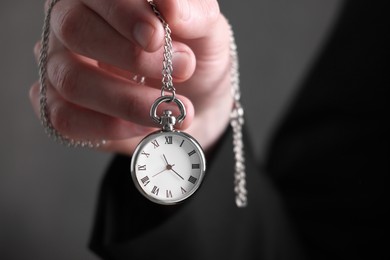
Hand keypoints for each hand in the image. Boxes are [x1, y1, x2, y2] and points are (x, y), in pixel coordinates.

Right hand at [29, 0, 232, 154]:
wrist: (198, 103)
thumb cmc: (194, 61)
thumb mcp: (207, 32)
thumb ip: (193, 14)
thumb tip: (169, 5)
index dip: (123, 13)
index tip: (156, 37)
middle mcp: (75, 27)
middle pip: (73, 29)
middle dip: (128, 55)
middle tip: (176, 71)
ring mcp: (61, 68)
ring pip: (70, 80)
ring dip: (127, 100)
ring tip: (169, 108)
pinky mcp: (61, 108)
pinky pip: (65, 119)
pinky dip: (111, 126)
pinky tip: (145, 126)